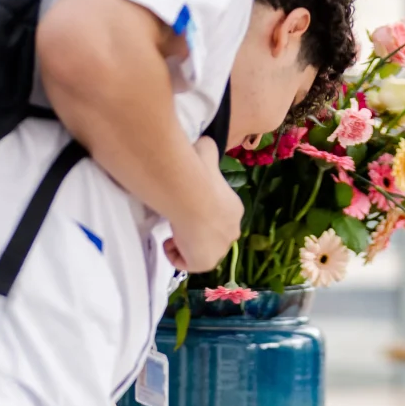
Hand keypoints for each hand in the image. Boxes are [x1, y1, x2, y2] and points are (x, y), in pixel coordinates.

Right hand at [164, 138, 242, 274]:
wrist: (193, 196)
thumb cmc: (198, 175)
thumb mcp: (205, 155)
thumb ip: (206, 152)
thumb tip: (204, 142)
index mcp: (234, 209)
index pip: (218, 217)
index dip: (199, 214)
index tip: (185, 206)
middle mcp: (231, 231)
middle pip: (211, 237)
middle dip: (194, 231)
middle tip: (178, 220)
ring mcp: (219, 250)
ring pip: (200, 251)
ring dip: (184, 244)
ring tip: (173, 231)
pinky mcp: (205, 263)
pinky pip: (186, 264)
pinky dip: (175, 255)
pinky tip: (170, 240)